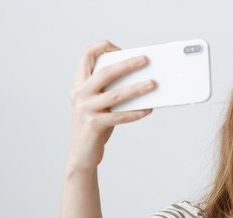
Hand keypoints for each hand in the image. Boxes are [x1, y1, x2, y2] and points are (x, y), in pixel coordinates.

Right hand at [66, 39, 156, 171]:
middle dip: (127, 64)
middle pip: (105, 72)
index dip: (102, 47)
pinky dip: (136, 112)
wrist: (80, 155)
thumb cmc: (94, 126)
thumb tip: (140, 81)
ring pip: (116, 95)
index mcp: (79, 85)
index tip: (119, 48)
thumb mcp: (97, 104)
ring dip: (137, 88)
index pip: (85, 55)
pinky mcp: (94, 125)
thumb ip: (109, 91)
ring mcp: (86, 110)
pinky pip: (120, 116)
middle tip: (145, 60)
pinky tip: (149, 109)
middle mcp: (79, 94)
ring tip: (153, 84)